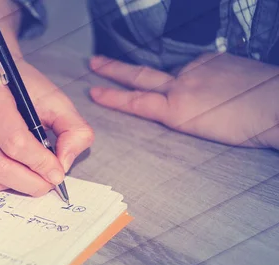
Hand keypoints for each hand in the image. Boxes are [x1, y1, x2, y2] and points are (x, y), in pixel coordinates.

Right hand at [0, 58, 93, 195]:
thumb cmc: (19, 88)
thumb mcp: (53, 98)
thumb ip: (72, 128)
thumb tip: (64, 164)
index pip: (14, 141)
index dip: (39, 163)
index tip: (58, 173)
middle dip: (30, 182)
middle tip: (48, 185)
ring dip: (16, 184)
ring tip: (32, 175)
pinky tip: (8, 164)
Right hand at [89, 52, 278, 148]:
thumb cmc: (245, 127)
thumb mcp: (203, 132)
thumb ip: (180, 115)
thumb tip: (172, 102)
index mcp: (177, 110)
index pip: (135, 102)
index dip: (112, 98)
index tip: (93, 91)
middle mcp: (181, 85)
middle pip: (140, 76)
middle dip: (114, 70)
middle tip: (95, 62)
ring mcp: (196, 68)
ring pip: (175, 74)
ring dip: (178, 83)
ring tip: (199, 98)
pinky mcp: (212, 58)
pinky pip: (197, 67)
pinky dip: (200, 77)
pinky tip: (216, 86)